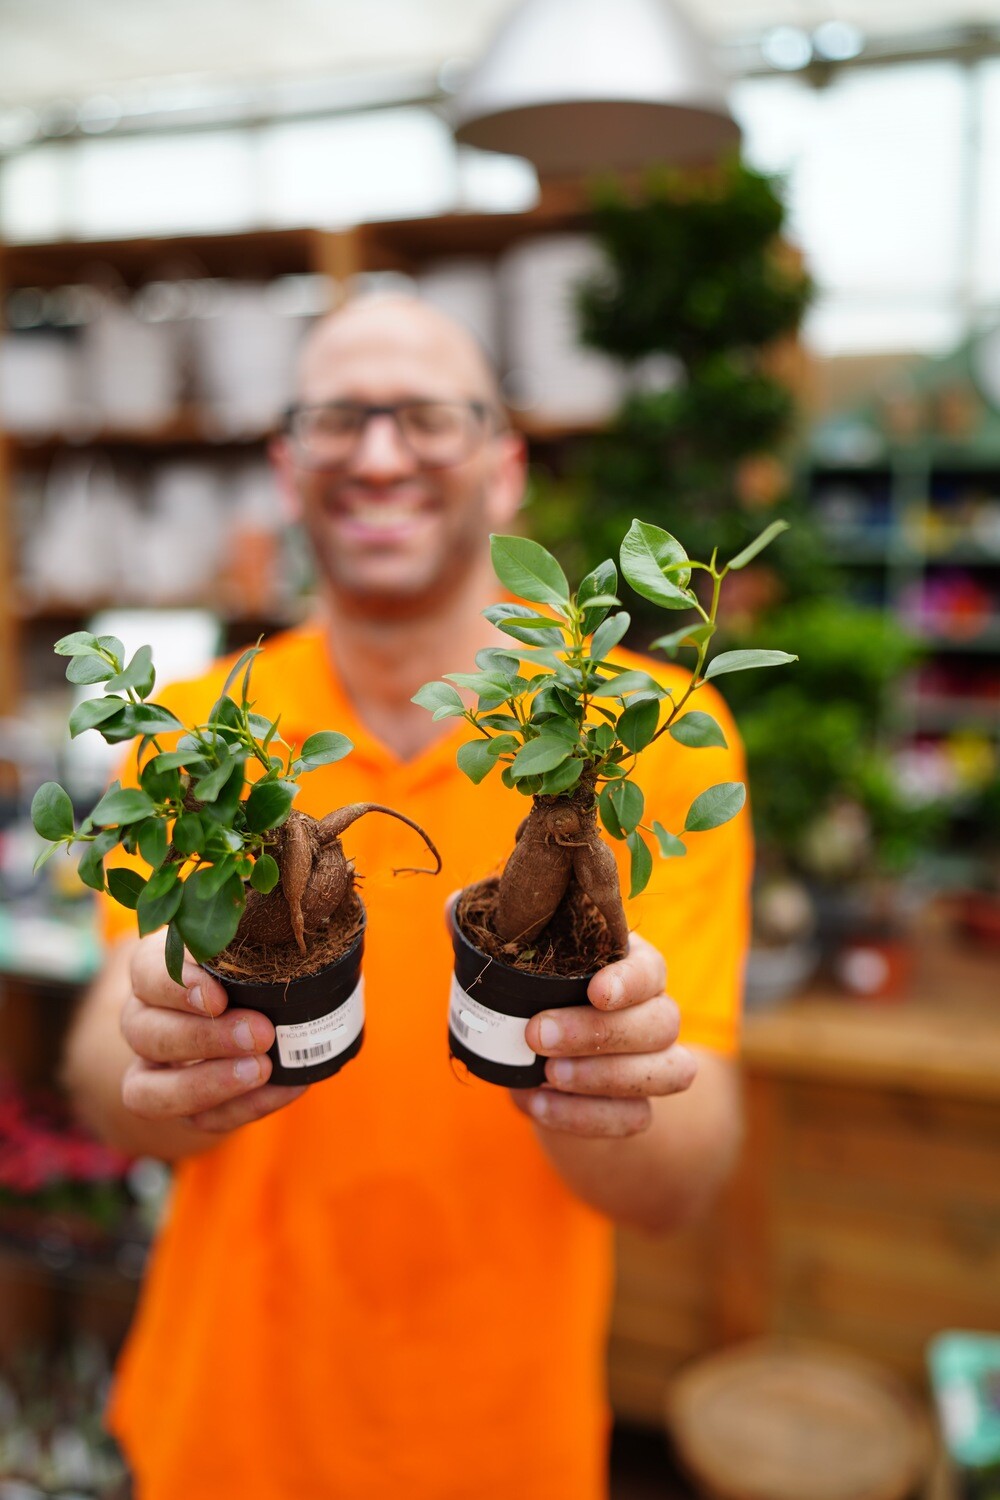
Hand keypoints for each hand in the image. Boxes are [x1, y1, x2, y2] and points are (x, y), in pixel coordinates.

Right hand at [119, 931, 305, 1133]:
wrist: (254, 1006)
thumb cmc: (248, 959)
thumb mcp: (246, 935)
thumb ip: (256, 925)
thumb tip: (293, 908)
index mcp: (155, 966)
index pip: (145, 973)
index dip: (176, 987)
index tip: (218, 994)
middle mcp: (143, 1017)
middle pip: (144, 1033)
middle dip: (203, 1038)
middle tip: (260, 1032)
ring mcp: (154, 1068)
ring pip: (150, 1090)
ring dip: (207, 1084)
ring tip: (262, 1068)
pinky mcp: (180, 1106)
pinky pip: (199, 1121)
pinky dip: (243, 1109)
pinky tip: (286, 1087)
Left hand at [510, 932, 696, 1137]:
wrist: (541, 1070)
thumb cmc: (540, 1008)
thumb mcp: (533, 984)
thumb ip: (530, 979)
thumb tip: (506, 984)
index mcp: (636, 972)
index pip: (651, 969)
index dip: (630, 981)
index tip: (597, 991)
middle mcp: (658, 1015)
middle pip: (662, 1023)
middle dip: (599, 1032)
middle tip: (539, 1035)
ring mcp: (658, 1065)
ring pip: (669, 1072)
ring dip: (602, 1076)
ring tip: (547, 1074)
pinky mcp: (641, 1108)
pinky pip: (634, 1118)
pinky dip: (582, 1114)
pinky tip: (540, 1103)